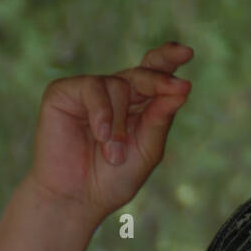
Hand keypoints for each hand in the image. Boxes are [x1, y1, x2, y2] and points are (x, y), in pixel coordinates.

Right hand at [26, 42, 192, 223]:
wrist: (76, 199)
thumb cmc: (113, 179)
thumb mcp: (147, 150)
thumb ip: (160, 119)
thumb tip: (182, 88)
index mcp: (137, 105)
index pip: (153, 73)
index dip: (167, 59)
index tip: (187, 52)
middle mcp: (114, 93)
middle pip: (141, 73)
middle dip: (159, 81)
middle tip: (179, 88)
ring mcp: (89, 91)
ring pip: (118, 85)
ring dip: (121, 124)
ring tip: (113, 155)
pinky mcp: (63, 92)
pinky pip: (93, 88)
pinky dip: (102, 114)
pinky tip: (101, 137)